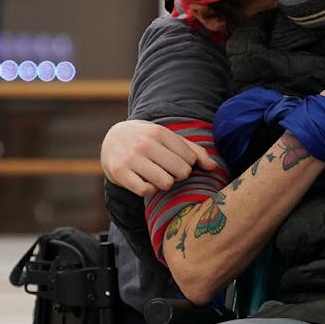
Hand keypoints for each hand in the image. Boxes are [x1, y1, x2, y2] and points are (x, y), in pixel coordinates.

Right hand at [101, 119, 217, 195]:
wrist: (112, 139)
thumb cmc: (148, 140)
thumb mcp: (168, 139)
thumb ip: (194, 151)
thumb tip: (213, 167)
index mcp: (160, 132)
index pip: (190, 159)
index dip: (187, 165)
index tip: (177, 162)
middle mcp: (145, 143)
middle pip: (181, 172)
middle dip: (178, 175)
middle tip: (168, 171)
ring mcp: (131, 158)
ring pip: (165, 183)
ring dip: (164, 183)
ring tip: (157, 176)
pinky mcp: (119, 173)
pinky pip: (145, 191)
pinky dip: (148, 190)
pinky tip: (145, 182)